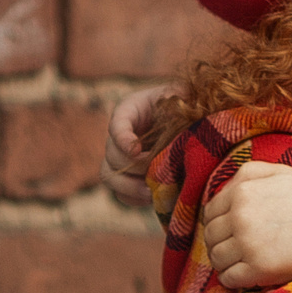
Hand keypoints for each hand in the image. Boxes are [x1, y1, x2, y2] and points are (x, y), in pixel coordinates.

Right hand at [100, 85, 170, 213]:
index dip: (122, 139)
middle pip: (111, 155)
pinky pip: (120, 193)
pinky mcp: (125, 178)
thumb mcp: (180, 94)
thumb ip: (179, 95)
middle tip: (155, 170)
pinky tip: (153, 197)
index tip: (136, 150)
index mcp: (128, 110)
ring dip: (129, 186)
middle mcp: (118, 136)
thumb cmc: (181, 104)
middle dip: (133, 166)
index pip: (116, 125)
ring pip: (108, 176)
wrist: (183, 123)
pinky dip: (134, 198)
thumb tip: (182, 98)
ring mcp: (119, 159)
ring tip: (151, 191)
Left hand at [203, 160, 291, 292]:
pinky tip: (245, 275)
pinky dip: (232, 279)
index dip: (217, 223)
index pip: (210, 212)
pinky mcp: (258, 269)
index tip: (229, 231)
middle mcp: (241, 216)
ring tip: (240, 262)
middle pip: (210, 236)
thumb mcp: (282, 173)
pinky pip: (227, 278)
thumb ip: (249, 173)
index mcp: (243, 192)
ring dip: (224, 262)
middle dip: (219, 243)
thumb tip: (223, 188)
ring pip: (216, 258)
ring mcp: (248, 244)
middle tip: (234, 249)